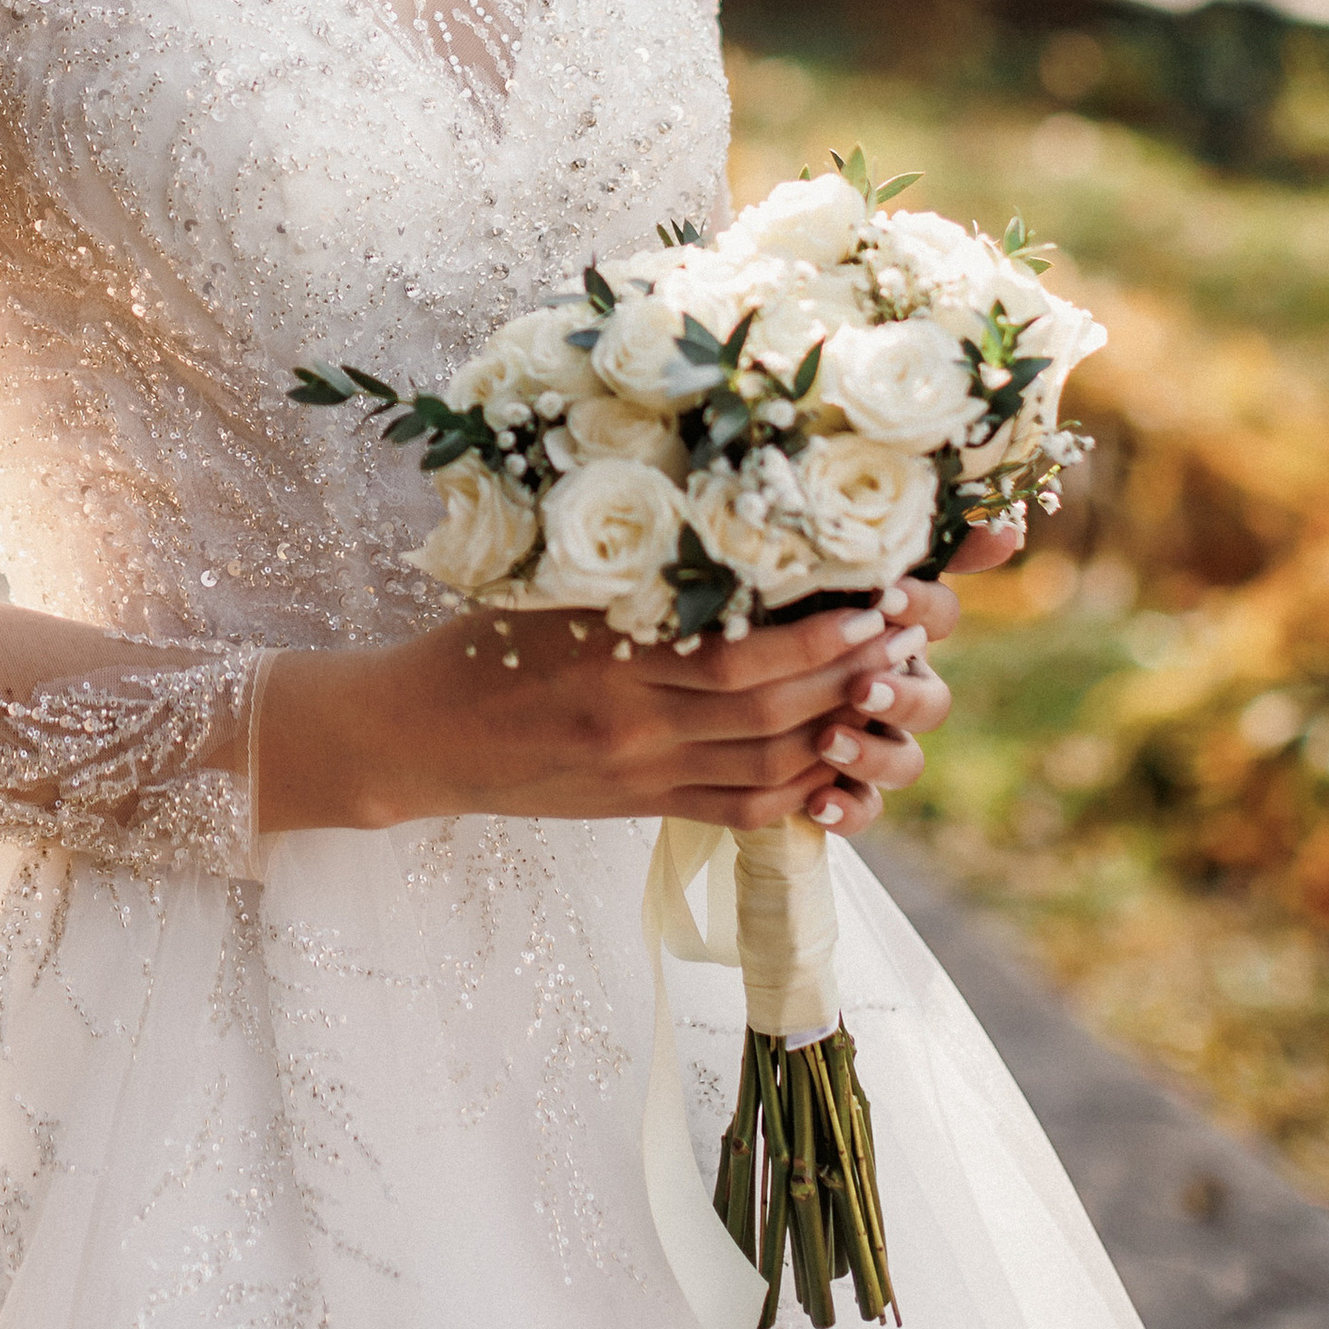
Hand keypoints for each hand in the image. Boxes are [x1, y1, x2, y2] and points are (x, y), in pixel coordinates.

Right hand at [258, 573, 962, 844]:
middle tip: (914, 633)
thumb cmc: (478, 640)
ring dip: (842, 730)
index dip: (822, 633)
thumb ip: (635, 570)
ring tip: (894, 689)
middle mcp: (634, 723)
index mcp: (609, 654)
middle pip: (773, 710)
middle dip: (853, 673)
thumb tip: (735, 520)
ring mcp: (642, 773)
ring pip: (770, 764)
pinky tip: (841, 765)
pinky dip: (801, 792)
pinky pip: (741, 808)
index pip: (741, 655)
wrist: (415, 737)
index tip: (879, 596)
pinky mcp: (642, 808)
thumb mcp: (547, 586)